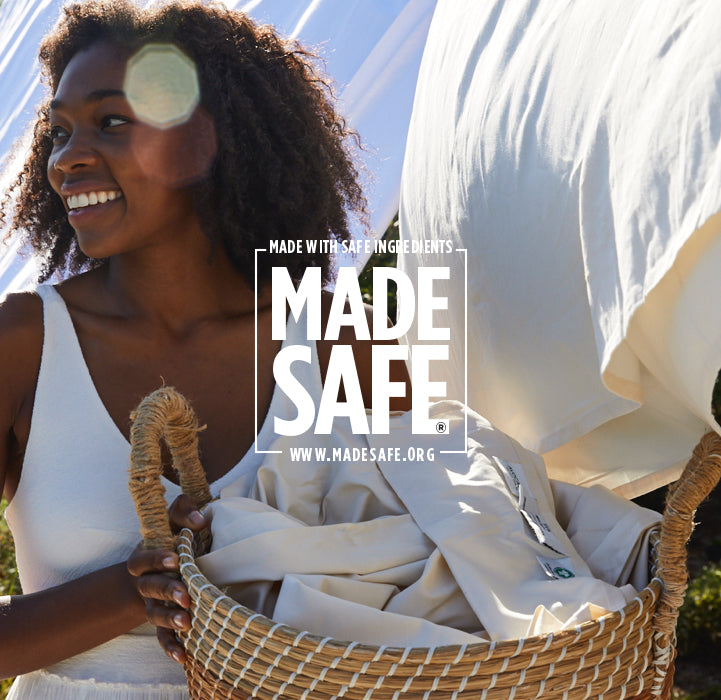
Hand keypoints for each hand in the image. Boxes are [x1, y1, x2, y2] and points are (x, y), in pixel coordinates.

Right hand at [127, 494, 209, 663]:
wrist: (162, 565)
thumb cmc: (172, 536)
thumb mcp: (173, 519)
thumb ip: (183, 511)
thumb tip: (200, 520)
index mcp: (143, 559)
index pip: (142, 561)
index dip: (156, 559)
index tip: (174, 558)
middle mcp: (145, 584)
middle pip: (150, 589)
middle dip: (167, 591)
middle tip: (185, 595)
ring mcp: (153, 604)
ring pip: (156, 615)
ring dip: (170, 619)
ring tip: (187, 621)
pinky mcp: (163, 621)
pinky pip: (163, 637)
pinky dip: (171, 647)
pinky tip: (183, 656)